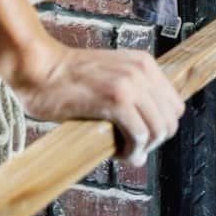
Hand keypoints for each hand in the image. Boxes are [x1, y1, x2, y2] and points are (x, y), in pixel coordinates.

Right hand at [6, 39, 184, 166]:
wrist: (39, 69)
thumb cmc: (68, 80)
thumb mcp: (110, 78)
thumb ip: (132, 99)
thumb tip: (146, 145)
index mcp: (144, 63)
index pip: (175, 105)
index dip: (160, 128)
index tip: (139, 138)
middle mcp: (142, 70)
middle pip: (170, 120)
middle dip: (154, 142)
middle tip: (131, 150)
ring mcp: (130, 83)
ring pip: (158, 130)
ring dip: (143, 149)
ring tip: (122, 151)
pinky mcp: (115, 99)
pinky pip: (139, 134)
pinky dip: (131, 151)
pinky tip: (116, 151)